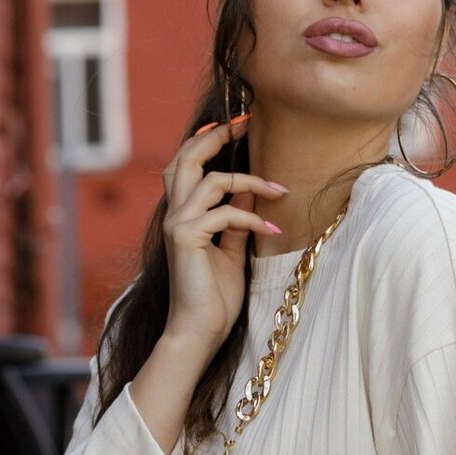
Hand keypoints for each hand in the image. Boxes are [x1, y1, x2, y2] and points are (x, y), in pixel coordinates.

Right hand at [160, 118, 286, 356]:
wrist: (198, 331)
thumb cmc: (214, 298)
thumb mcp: (229, 251)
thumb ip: (234, 221)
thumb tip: (247, 193)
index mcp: (182, 215)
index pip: (187, 165)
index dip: (208, 140)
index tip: (237, 125)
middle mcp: (174, 214)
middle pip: (188, 157)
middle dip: (219, 136)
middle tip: (248, 122)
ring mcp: (177, 224)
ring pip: (213, 181)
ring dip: (252, 181)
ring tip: (280, 191)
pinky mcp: (185, 238)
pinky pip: (225, 213)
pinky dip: (252, 217)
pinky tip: (273, 227)